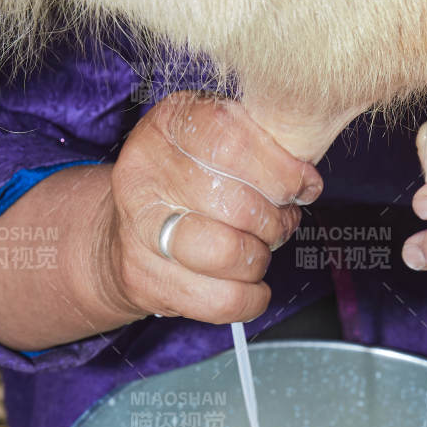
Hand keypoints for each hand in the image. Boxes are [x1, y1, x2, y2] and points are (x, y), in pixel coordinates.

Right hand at [0, 91, 323, 350]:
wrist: (122, 234)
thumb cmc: (187, 184)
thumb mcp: (215, 144)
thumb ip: (257, 146)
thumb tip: (305, 179)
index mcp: (167, 126)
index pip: (231, 141)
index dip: (280, 170)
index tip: (302, 185)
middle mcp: (143, 174)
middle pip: (236, 204)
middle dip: (274, 220)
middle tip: (280, 222)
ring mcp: (138, 231)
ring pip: (229, 254)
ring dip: (260, 257)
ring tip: (258, 249)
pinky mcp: (143, 279)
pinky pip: (221, 299)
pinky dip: (251, 298)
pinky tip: (251, 285)